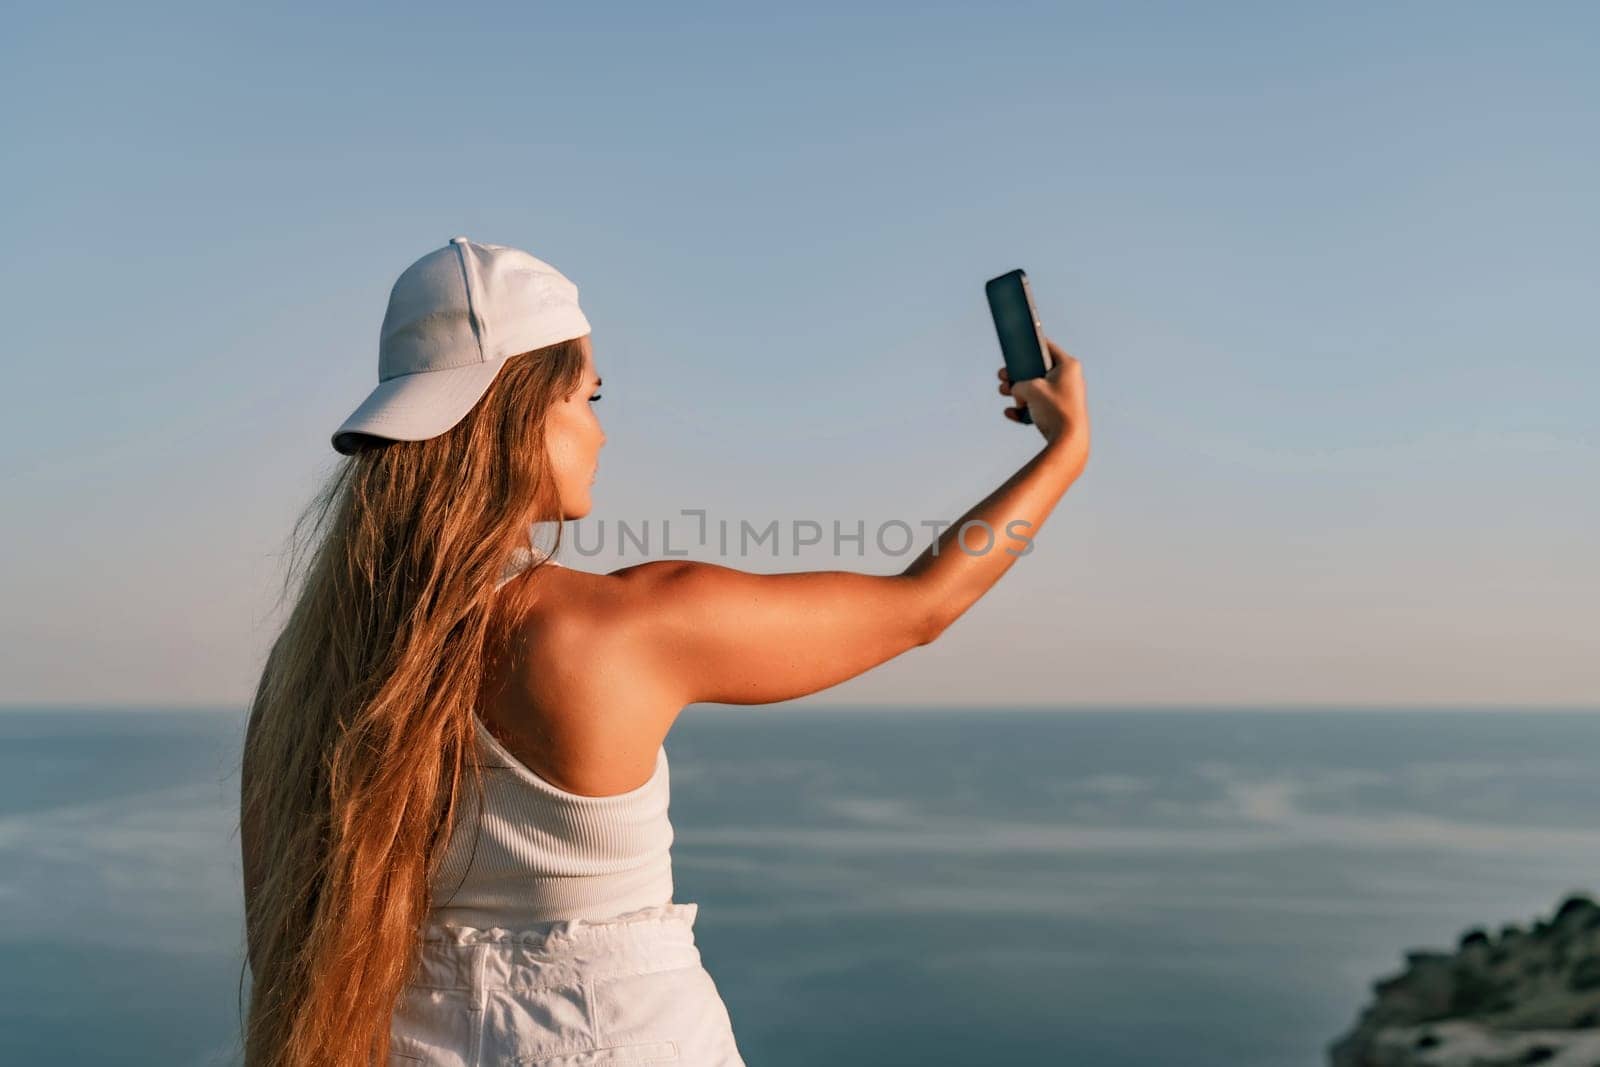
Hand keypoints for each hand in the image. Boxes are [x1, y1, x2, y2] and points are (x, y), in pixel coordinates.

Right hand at [998, 339, 1088, 457]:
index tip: (1016, 345)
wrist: (1068, 440)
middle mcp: (1069, 378)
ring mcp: (1064, 396)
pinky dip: (1024, 409)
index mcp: (1068, 365)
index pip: (1046, 347)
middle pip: (1038, 370)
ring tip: (1003, 392)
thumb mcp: (1030, 389)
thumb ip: (1019, 384)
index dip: (1029, 345)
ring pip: (1036, 389)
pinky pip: (1038, 406)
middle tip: (1003, 375)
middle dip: (1017, 374)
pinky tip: (1011, 412)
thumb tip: (1016, 391)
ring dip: (1017, 392)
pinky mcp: (1059, 413)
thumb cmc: (1054, 408)